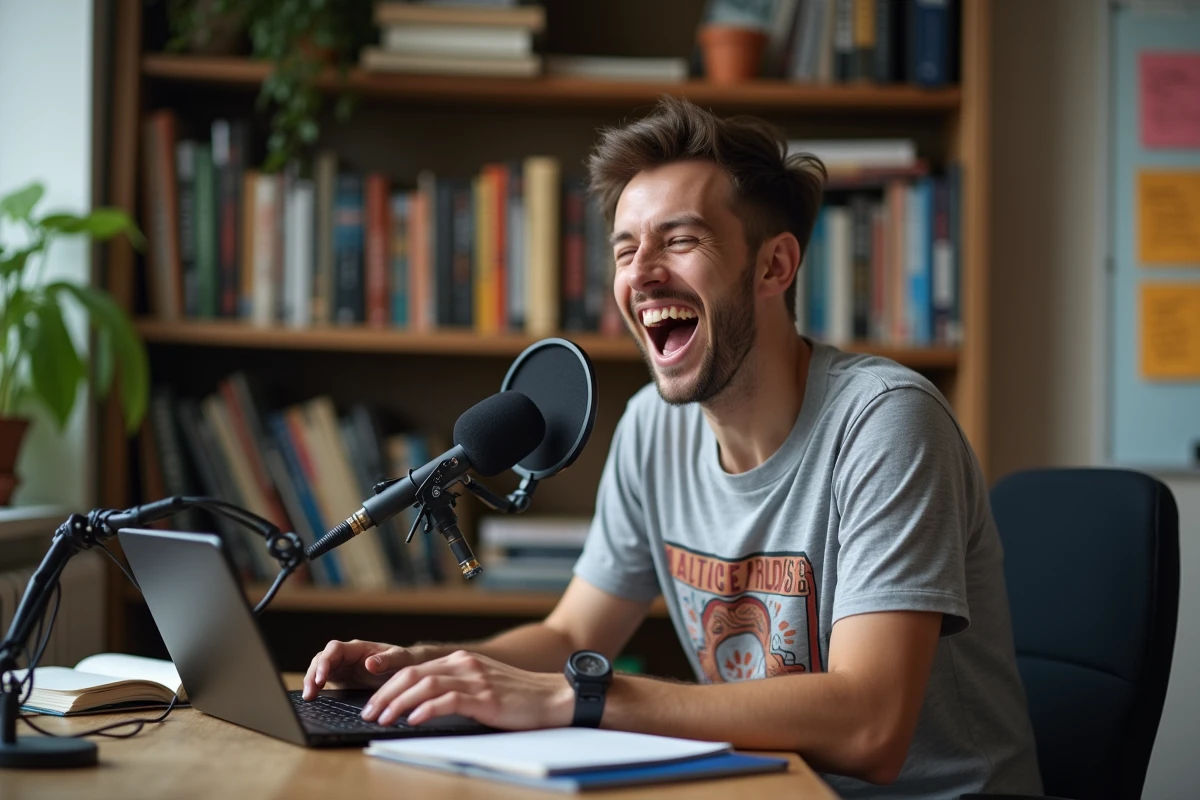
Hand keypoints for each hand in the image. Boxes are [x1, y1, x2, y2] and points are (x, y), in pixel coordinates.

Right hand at [302, 639, 421, 700]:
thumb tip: (370, 663)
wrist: (408, 671)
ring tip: (308, 697)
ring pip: (319, 669)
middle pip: (322, 659)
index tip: (321, 677)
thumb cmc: (405, 661)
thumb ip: (387, 660)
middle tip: (310, 691)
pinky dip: (316, 688)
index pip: (335, 649)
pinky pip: (323, 681)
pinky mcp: (341, 680)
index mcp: (359, 648)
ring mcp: (342, 667)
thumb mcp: (400, 660)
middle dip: (313, 673)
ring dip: (311, 681)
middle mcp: (347, 656)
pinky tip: (312, 699)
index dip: (326, 661)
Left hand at [361, 649, 574, 729]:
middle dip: (384, 694)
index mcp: (461, 660)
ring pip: (424, 685)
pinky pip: (447, 700)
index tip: (372, 703)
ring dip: (398, 703)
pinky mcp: (485, 697)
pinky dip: (426, 709)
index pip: (414, 669)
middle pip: (412, 674)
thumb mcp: (482, 686)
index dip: (388, 686)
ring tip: (383, 719)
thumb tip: (421, 706)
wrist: (554, 697)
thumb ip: (456, 689)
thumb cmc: (519, 698)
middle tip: (368, 713)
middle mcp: (464, 664)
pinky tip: (413, 720)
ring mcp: (475, 679)